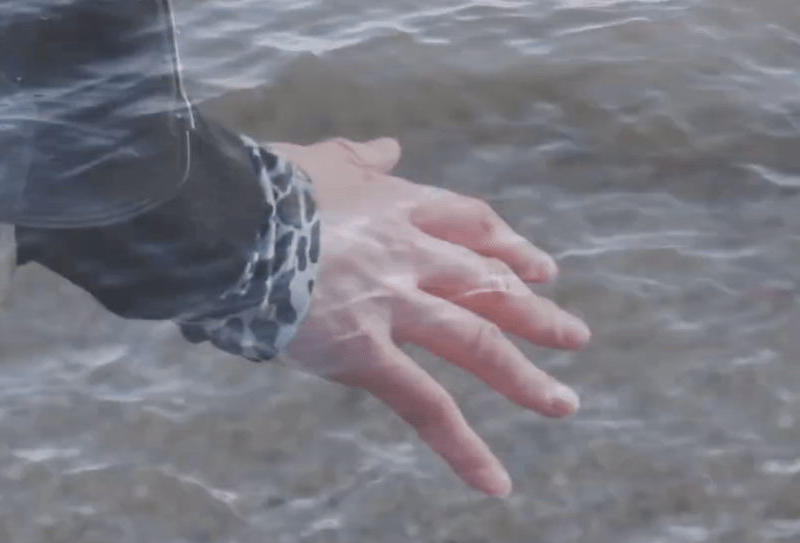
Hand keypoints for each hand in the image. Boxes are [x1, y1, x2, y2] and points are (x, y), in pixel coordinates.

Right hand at [267, 137, 589, 496]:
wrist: (224, 218)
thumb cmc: (262, 185)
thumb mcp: (321, 160)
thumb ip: (362, 158)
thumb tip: (392, 146)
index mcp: (398, 208)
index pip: (471, 226)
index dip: (509, 248)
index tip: (539, 267)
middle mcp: (407, 255)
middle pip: (487, 285)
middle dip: (535, 313)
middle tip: (574, 337)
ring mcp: (391, 305)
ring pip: (474, 342)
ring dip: (523, 376)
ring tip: (562, 403)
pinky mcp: (363, 352)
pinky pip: (423, 405)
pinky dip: (462, 446)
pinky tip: (495, 482)